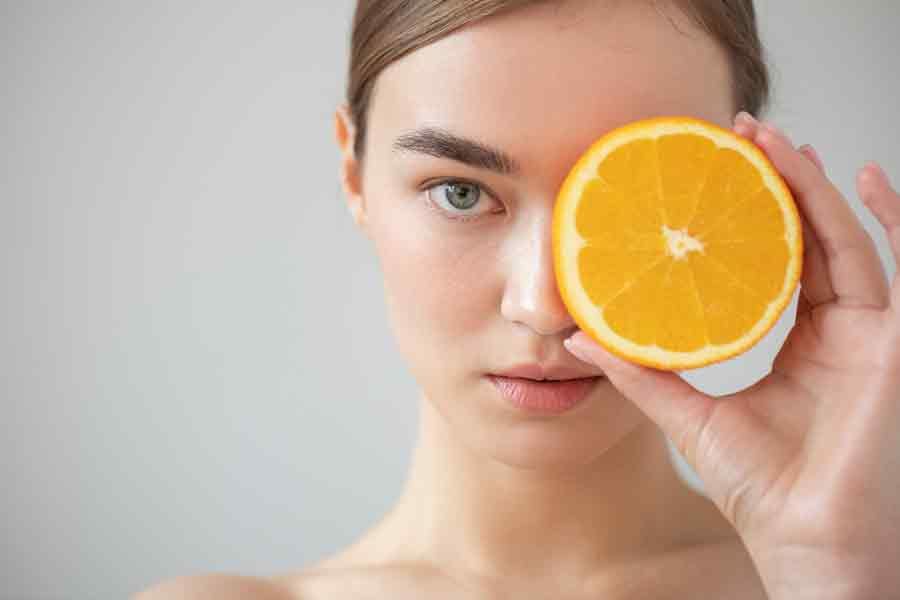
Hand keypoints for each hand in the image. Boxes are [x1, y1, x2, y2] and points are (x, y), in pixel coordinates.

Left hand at [563, 111, 899, 599]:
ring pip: (849, 241)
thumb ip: (640, 373)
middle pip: (812, 238)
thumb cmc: (758, 486)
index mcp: (796, 343)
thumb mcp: (688, 414)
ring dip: (817, 188)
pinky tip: (865, 178)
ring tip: (778, 144)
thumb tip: (576, 338)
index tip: (715, 171)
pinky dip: (890, 220)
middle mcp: (836, 332)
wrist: (802, 538)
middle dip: (781, 183)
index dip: (752, 214)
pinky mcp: (892, 347)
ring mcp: (869, 336)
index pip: (778, 261)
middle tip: (741, 136)